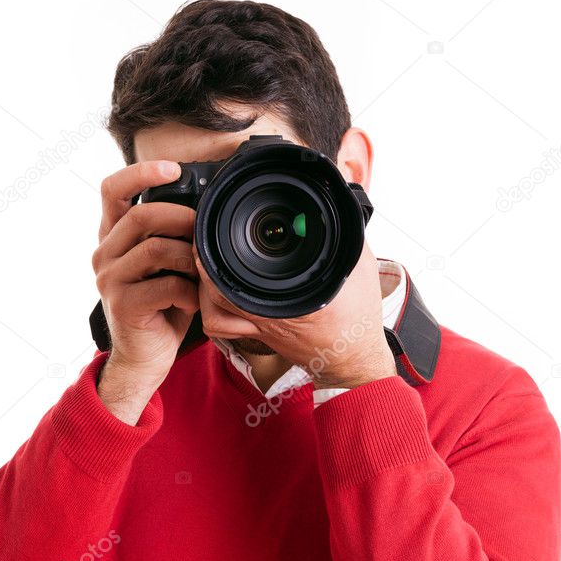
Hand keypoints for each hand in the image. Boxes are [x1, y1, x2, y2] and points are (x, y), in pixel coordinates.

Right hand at [92, 160, 201, 421]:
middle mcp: (104, 254)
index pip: (111, 189)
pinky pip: (165, 285)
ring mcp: (109, 280)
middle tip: (205, 231)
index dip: (140, 172)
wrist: (145, 358)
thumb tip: (205, 207)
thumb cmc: (161, 307)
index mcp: (112, 238)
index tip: (173, 168)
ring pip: (155, 249)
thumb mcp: (163, 265)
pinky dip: (189, 292)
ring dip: (189, 258)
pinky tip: (192, 302)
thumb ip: (169, 236)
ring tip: (202, 273)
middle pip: (141, 215)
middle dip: (181, 218)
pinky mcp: (123, 305)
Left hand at [193, 241, 397, 388]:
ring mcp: (259, 327)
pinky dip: (212, 310)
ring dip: (203, 288)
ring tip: (205, 264)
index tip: (217, 225)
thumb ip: (346, 234)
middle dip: (203, 261)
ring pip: (212, 311)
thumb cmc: (358, 318)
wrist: (352, 359)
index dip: (222, 244)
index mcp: (289, 297)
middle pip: (215, 289)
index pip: (242, 268)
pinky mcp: (258, 335)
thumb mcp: (357, 266)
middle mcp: (267, 314)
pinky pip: (222, 326)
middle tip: (203, 240)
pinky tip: (216, 293)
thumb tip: (340, 201)